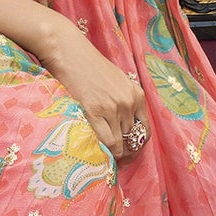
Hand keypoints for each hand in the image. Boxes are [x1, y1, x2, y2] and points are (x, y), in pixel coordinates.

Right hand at [37, 18, 150, 160]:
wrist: (70, 53)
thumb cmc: (88, 66)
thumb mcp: (116, 82)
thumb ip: (122, 102)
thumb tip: (121, 128)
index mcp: (137, 95)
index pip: (145, 131)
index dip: (137, 147)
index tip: (128, 155)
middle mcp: (129, 102)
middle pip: (132, 140)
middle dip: (124, 154)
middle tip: (113, 162)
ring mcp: (114, 107)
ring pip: (120, 144)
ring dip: (113, 155)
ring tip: (104, 160)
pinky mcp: (96, 111)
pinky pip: (107, 141)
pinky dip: (105, 152)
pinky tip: (99, 156)